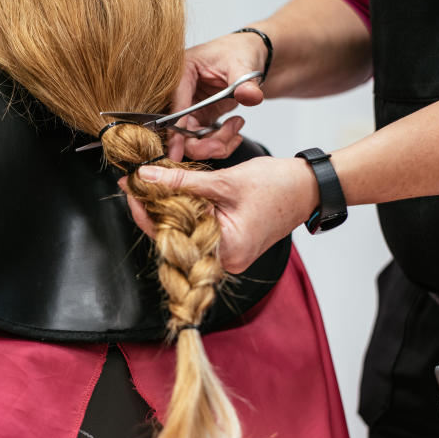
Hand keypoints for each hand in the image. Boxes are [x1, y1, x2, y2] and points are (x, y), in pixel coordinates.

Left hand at [118, 157, 318, 273]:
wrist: (309, 187)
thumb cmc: (277, 186)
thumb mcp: (223, 181)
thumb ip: (181, 181)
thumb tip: (145, 176)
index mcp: (226, 251)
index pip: (171, 235)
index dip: (146, 211)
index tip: (129, 188)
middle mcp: (225, 261)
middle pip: (175, 237)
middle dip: (153, 208)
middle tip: (133, 182)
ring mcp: (227, 255)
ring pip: (185, 233)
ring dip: (167, 208)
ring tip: (148, 184)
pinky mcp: (229, 245)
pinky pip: (198, 230)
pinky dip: (185, 212)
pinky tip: (171, 193)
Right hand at [166, 32, 267, 159]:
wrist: (250, 56)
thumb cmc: (240, 52)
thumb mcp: (243, 65)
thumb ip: (245, 83)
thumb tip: (251, 97)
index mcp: (181, 73)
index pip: (175, 107)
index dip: (176, 132)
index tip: (175, 154)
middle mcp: (179, 92)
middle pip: (178, 130)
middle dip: (202, 144)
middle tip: (224, 145)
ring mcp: (189, 107)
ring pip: (191, 140)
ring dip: (216, 143)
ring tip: (237, 126)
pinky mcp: (199, 117)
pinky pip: (203, 140)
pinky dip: (220, 142)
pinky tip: (235, 131)